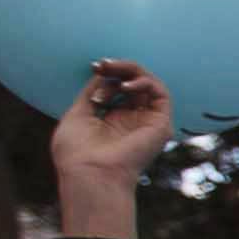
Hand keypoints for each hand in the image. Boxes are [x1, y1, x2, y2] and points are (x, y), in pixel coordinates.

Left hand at [51, 59, 171, 237]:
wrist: (90, 173)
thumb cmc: (77, 152)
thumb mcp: (78, 114)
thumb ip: (93, 92)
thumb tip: (103, 74)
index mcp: (112, 121)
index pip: (117, 89)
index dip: (108, 75)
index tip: (94, 68)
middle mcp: (132, 121)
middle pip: (134, 84)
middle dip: (118, 68)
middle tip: (101, 64)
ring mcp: (146, 123)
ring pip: (149, 85)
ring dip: (131, 70)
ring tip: (111, 69)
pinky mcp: (160, 125)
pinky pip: (161, 94)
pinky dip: (144, 82)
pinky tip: (125, 86)